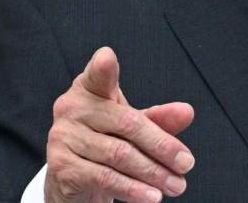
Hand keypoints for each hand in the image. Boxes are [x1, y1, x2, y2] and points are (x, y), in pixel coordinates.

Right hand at [45, 47, 194, 202]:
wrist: (71, 177)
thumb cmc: (105, 140)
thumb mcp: (131, 125)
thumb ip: (158, 118)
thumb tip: (187, 112)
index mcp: (89, 89)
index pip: (97, 75)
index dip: (102, 66)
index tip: (108, 58)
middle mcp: (71, 108)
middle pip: (126, 124)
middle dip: (161, 146)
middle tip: (186, 164)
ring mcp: (63, 136)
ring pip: (119, 155)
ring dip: (153, 173)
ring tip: (176, 185)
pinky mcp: (61, 166)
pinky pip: (104, 178)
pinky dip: (132, 190)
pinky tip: (151, 196)